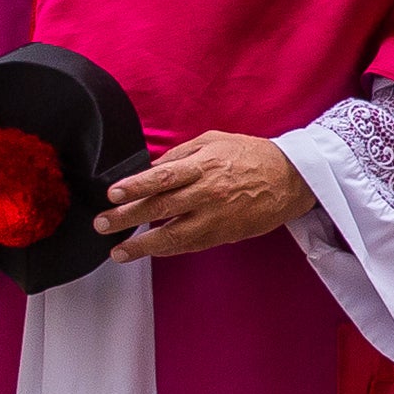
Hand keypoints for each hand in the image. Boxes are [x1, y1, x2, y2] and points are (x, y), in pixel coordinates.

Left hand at [95, 128, 312, 258]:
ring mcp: (216, 218)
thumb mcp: (214, 141)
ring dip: (142, 245)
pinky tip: (150, 251)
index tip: (113, 194)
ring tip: (118, 251)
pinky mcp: (224, 234)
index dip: (135, 187)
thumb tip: (151, 168)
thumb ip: (181, 155)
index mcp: (204, 166)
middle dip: (127, 217)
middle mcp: (208, 193)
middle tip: (102, 224)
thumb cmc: (251, 156)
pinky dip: (167, 250)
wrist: (291, 179)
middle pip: (160, 208)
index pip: (162, 177)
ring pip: (172, 235)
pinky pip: (190, 246)